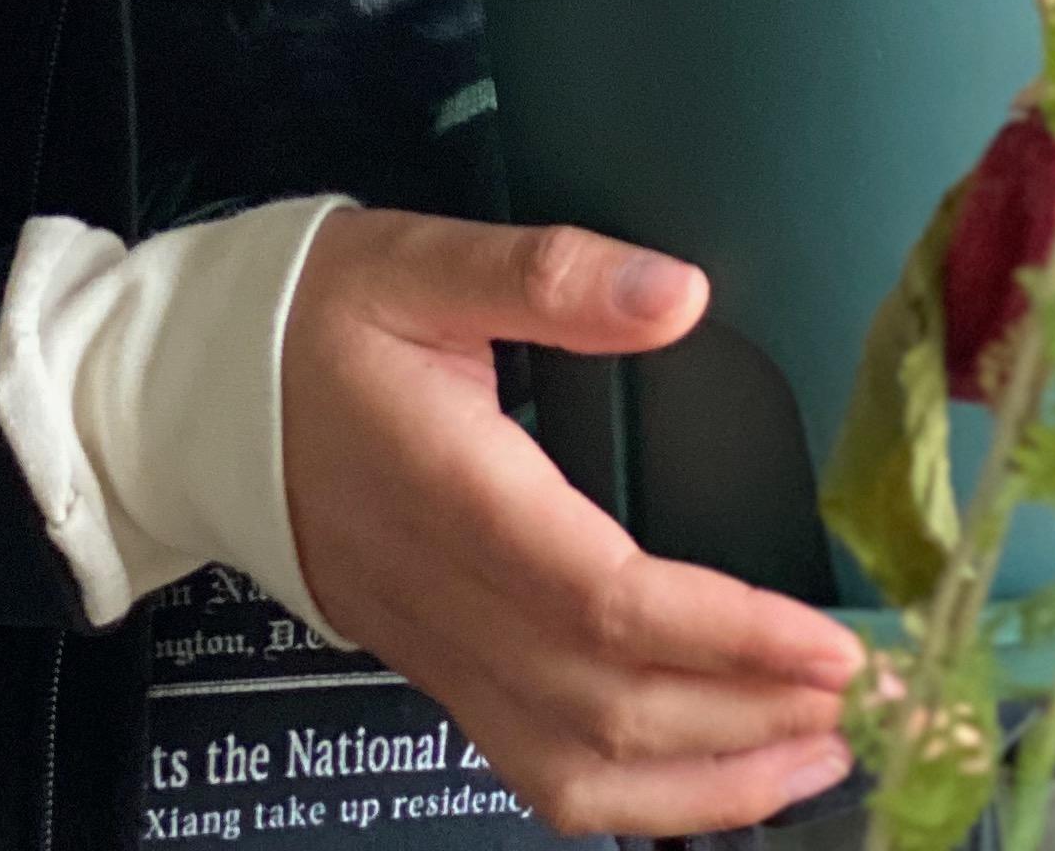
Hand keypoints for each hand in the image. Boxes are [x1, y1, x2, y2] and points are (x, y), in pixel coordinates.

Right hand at [283, 210, 862, 835]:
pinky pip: (537, 767)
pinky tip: (712, 774)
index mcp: (457, 497)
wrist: (183, 398)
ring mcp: (437, 651)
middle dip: (748, 720)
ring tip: (817, 755)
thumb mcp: (420, 259)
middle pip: (609, 705)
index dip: (725, 638)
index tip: (829, 645)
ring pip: (574, 766)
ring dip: (705, 784)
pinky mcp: (435, 667)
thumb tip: (679, 292)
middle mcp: (447, 599)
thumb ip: (549, 274)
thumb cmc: (309, 318)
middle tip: (870, 702)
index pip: (608, 604)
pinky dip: (635, 794)